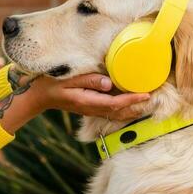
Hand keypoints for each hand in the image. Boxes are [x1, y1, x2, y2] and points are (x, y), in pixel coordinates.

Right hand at [30, 72, 151, 121]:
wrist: (39, 97)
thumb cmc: (51, 84)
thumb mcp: (67, 79)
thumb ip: (88, 80)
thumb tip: (108, 83)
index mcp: (87, 102)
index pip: (115, 103)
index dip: (131, 100)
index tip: (145, 95)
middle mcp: (91, 109)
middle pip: (119, 112)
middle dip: (137, 107)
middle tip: (153, 97)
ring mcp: (91, 110)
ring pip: (117, 114)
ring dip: (132, 109)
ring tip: (147, 101)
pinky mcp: (91, 107)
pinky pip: (111, 111)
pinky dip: (124, 108)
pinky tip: (131, 103)